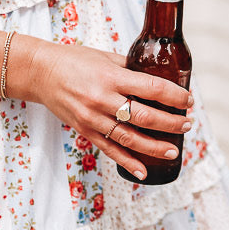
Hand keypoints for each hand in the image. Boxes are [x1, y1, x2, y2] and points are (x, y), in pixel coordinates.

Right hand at [21, 38, 192, 181]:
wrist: (40, 72)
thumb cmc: (74, 60)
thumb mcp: (105, 57)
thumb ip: (130, 68)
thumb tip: (156, 77)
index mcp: (112, 77)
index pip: (152, 88)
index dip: (174, 96)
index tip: (187, 101)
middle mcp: (103, 99)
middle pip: (145, 116)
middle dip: (170, 123)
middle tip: (187, 125)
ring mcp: (93, 117)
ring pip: (130, 137)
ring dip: (155, 147)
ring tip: (173, 150)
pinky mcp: (84, 130)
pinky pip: (109, 149)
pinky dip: (127, 163)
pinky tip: (143, 172)